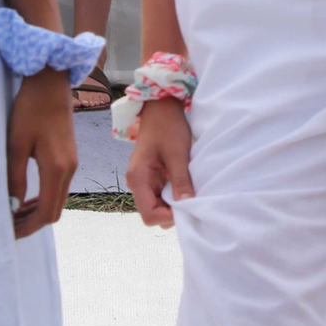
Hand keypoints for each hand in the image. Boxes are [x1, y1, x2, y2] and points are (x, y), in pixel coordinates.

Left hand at [7, 67, 75, 237]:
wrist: (50, 82)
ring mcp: (72, 163)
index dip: (28, 227)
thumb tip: (11, 206)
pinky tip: (26, 197)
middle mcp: (69, 169)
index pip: (47, 212)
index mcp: (57, 168)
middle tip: (8, 227)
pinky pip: (58, 187)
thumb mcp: (16, 144)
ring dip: (37, 211)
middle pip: (55, 210)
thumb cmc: (30, 108)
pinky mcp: (69, 156)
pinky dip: (43, 198)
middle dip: (32, 223)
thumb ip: (15, 178)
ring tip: (14, 215)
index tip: (9, 233)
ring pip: (57, 200)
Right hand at [126, 97, 192, 227]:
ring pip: (156, 206)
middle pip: (152, 213)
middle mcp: (136, 183)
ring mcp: (142, 181)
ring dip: (172, 204)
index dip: (168, 216)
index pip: (149, 215)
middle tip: (189, 198)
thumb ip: (181, 181)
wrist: (161, 108)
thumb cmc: (168, 127)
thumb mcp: (177, 154)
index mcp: (138, 178)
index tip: (186, 205)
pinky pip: (160, 195)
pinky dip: (172, 195)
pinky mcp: (150, 177)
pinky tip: (183, 185)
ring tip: (187, 190)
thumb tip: (187, 205)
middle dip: (171, 212)